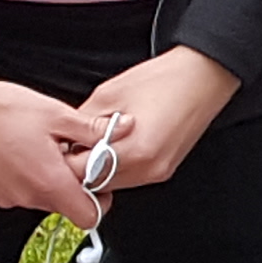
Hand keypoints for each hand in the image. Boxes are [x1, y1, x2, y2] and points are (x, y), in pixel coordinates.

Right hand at [0, 65, 112, 227]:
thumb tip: (122, 129)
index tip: (99, 181)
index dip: (99, 201)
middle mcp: (26, 197)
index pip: (88, 217)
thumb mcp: (56, 114)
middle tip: (67, 154)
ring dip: (44, 180)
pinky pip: (14, 192)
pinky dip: (21, 178)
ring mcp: (4, 198)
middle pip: (63, 206)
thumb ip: (92, 130)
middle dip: (71, 184)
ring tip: (38, 147)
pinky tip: (15, 151)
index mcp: (49, 182)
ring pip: (38, 198)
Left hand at [74, 48, 244, 195]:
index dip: (65, 159)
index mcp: (135, 150)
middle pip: (96, 184)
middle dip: (80, 166)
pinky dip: (115, 166)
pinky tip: (114, 144)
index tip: (59, 147)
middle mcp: (148, 168)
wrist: (202, 78)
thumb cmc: (163, 80)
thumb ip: (83, 123)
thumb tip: (66, 138)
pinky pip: (129, 176)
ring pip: (111, 183)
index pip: (83, 173)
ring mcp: (158, 171)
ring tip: (94, 142)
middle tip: (72, 144)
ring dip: (97, 168)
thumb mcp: (108, 95)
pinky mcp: (164, 169)